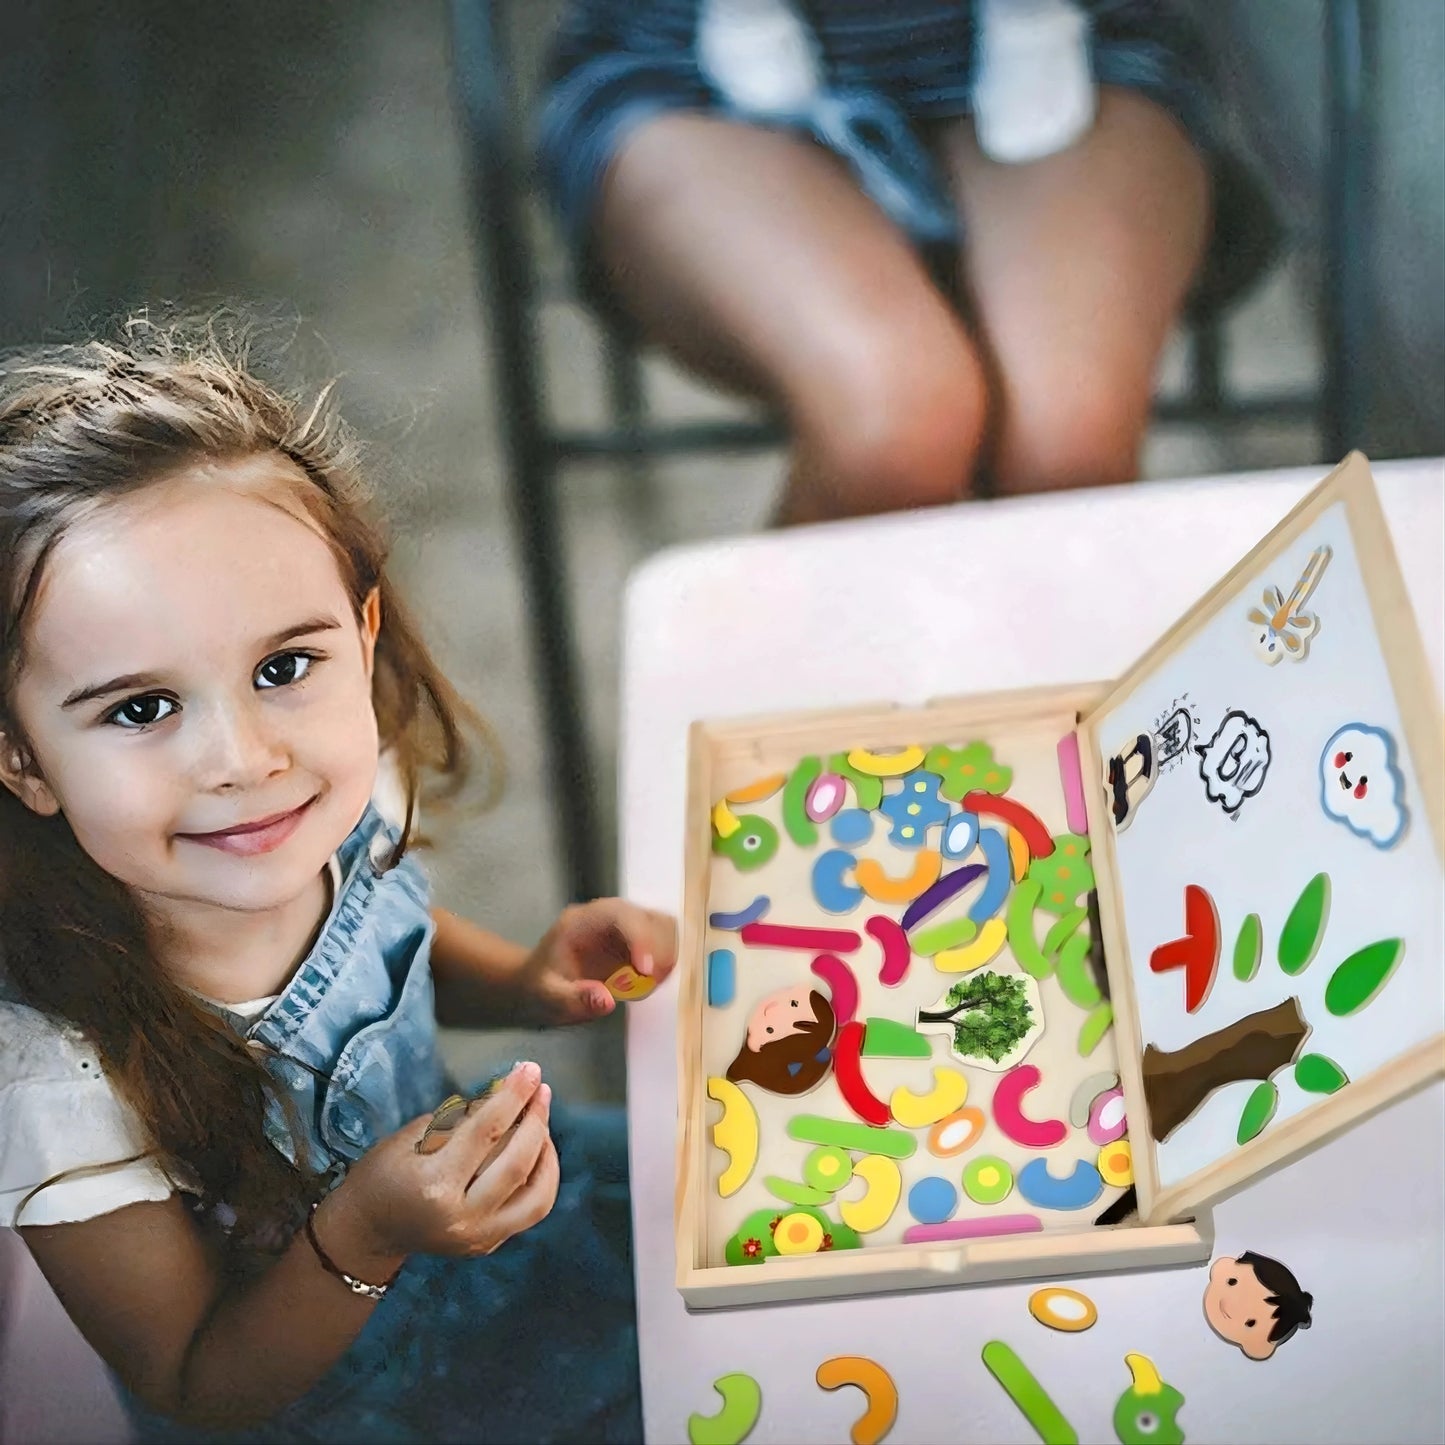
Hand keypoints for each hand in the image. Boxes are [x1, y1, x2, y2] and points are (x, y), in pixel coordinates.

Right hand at [316, 1062, 559, 1269]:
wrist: (366, 1232)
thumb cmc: (382, 1175)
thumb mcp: (411, 1136)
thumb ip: (462, 1118)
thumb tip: (506, 1092)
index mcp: (435, 1185)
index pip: (486, 1131)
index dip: (512, 1095)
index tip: (529, 1069)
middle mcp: (461, 1219)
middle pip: (517, 1163)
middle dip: (535, 1119)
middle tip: (540, 1088)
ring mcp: (477, 1238)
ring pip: (537, 1196)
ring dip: (547, 1153)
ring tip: (540, 1121)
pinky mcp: (487, 1245)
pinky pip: (530, 1210)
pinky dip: (540, 1178)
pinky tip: (537, 1152)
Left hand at [520, 898, 677, 1026]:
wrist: (537, 986)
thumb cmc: (539, 988)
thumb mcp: (547, 997)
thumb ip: (573, 999)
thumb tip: (608, 1002)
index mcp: (582, 921)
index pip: (619, 914)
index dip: (640, 937)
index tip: (645, 971)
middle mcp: (608, 917)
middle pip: (649, 917)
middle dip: (658, 950)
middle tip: (651, 984)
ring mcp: (625, 927)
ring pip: (663, 926)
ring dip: (666, 956)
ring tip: (649, 985)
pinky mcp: (637, 942)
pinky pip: (663, 942)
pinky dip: (665, 963)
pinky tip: (647, 983)